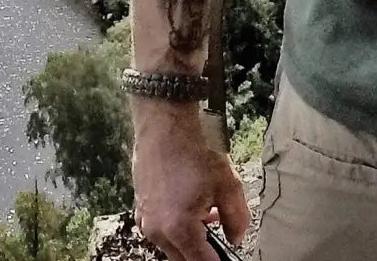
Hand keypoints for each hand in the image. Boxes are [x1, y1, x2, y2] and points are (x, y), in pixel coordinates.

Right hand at [132, 102, 249, 260]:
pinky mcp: (140, 211)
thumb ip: (236, 217)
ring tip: (209, 212)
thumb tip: (236, 238)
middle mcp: (158, 232)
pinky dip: (177, 227)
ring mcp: (146, 222)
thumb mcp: (227, 183)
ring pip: (172, 246)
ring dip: (191, 238)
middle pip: (184, 258)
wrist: (164, 129)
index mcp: (179, 229)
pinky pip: (161, 231)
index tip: (227, 256)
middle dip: (203, 252)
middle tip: (220, 235)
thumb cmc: (196, 154)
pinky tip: (192, 204)